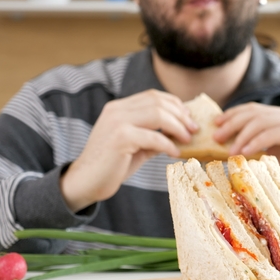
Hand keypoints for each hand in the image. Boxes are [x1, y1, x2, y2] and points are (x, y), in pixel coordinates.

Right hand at [61, 89, 197, 211]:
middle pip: (158, 102)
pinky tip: (175, 153)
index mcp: (119, 108)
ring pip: (158, 114)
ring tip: (188, 140)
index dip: (175, 104)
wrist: (86, 182)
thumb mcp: (137, 146)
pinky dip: (168, 145)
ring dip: (178, 127)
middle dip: (181, 115)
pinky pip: (153, 137)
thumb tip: (181, 133)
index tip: (189, 119)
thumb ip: (155, 136)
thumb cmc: (112, 165)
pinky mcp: (120, 138)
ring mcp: (117, 122)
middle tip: (194, 130)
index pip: (153, 96)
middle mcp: (117, 110)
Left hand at [214, 103, 279, 195]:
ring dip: (242, 136)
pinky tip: (245, 152)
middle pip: (255, 113)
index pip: (253, 110)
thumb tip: (222, 144)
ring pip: (262, 122)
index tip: (215, 124)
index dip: (232, 114)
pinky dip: (256, 142)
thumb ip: (251, 145)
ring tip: (229, 150)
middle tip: (217, 137)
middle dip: (232, 124)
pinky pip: (273, 134)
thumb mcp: (267, 154)